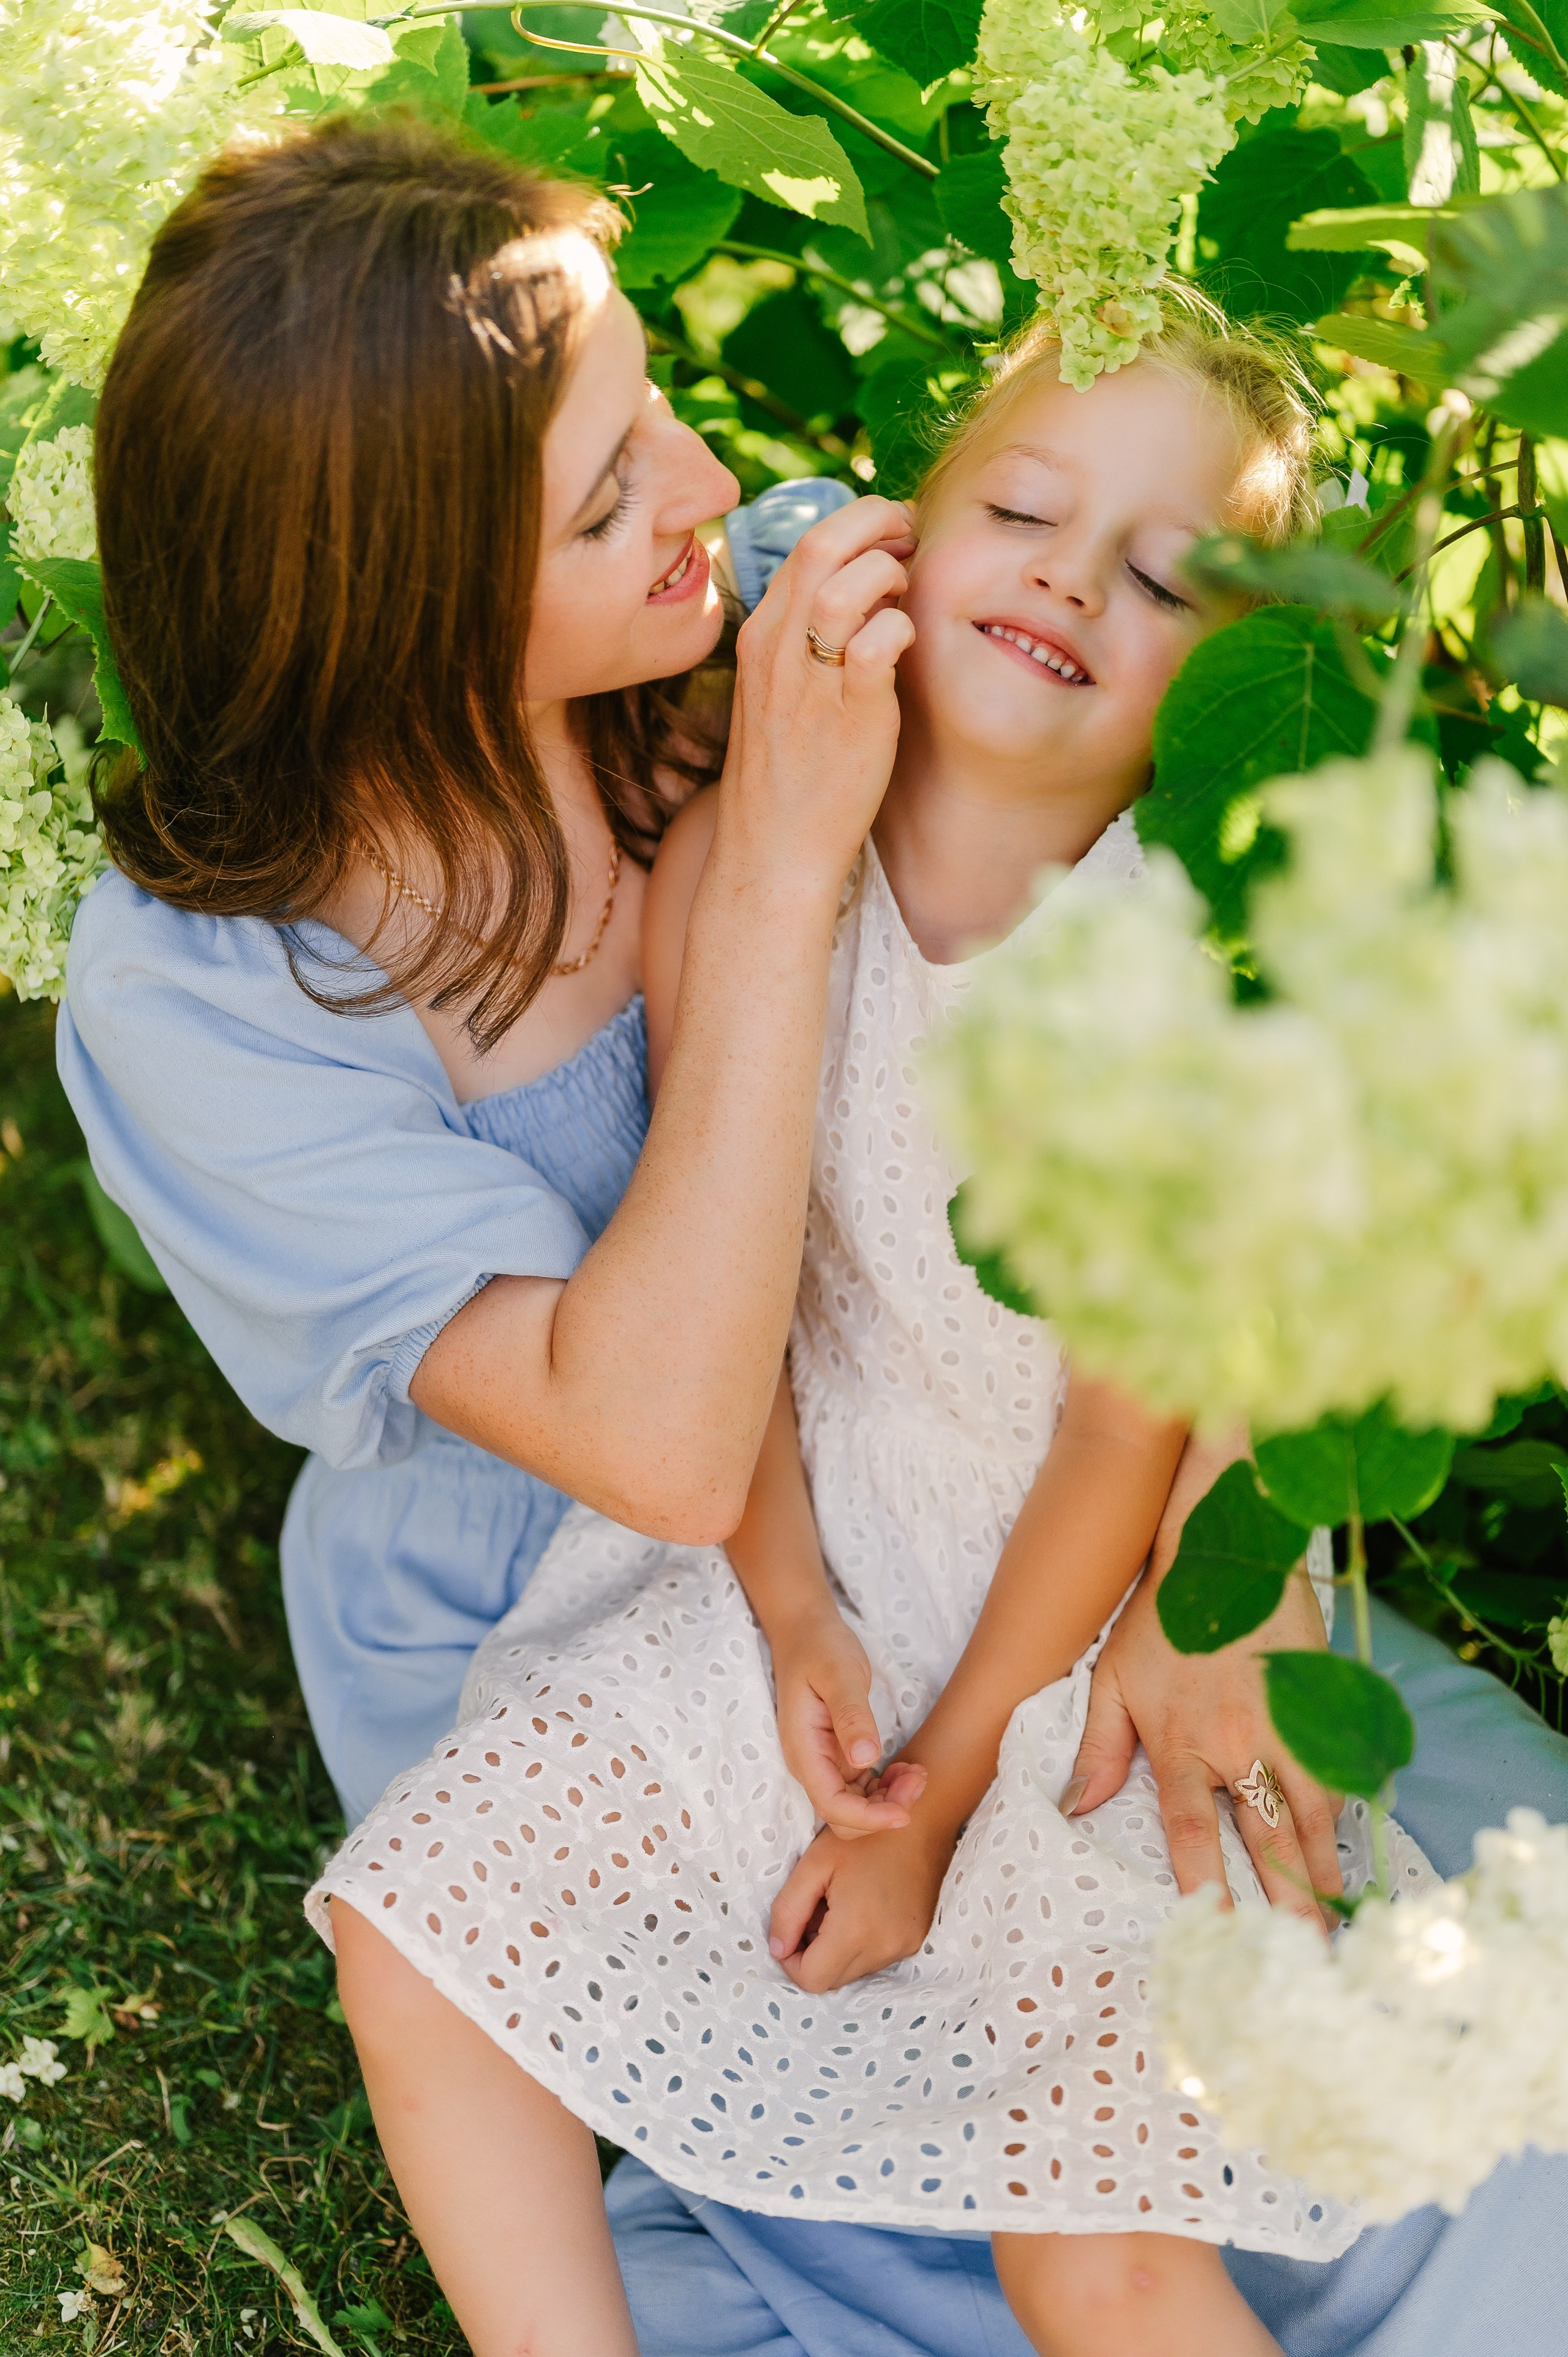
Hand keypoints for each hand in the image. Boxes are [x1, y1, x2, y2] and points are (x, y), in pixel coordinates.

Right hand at [724, 496, 916, 895]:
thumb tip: (863, 597)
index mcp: (760, 637)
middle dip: (877, 523)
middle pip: (822, 544)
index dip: (857, 523)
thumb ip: (809, 643)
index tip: (892, 534)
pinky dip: (900, 628)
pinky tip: (908, 644)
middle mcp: (777, 650)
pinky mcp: (849, 715)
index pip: (805, 546)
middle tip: (913, 535)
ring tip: (909, 593)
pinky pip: (876, 643)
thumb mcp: (779, 696)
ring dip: (889, 573)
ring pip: (846, 584)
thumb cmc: (788, 778)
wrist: (773, 852)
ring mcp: (809, 682)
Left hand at [768, 1813, 953, 1991]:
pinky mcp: (915, 1941)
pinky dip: (859, 1945)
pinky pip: (875, 1959)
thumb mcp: (814, 1864)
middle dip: (813, 1955)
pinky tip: (861, 1908)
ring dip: (836, 1951)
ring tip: (838, 1905)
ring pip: (853, 1972)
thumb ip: (787, 1910)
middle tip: (813, 1912)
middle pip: (832, 1980)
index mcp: (856, 1929)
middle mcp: (884, 1948)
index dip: (791, 1961)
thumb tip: (778, 1949)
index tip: (790, 1929)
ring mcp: (904, 1947)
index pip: (812, 1979)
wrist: (920, 1821)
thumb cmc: (863, 1837)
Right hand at [772, 1610, 926, 1837]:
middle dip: (883, 1811)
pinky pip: (861, 1789)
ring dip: (889, 1800)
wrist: (807, 1632)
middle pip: (844, 1816)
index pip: (832, 1805)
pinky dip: (886, 1787)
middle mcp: (810, 1764)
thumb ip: (851, 1716)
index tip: (905, 1814)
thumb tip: (865, 1759)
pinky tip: (905, 1769)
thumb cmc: (821, 1648)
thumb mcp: (840, 1674)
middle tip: (918, 1779)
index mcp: (804, 1749)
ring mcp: (823, 1762)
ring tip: (917, 1773)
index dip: (869, 1819)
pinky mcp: (838, 1756)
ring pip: (855, 1806)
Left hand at [1069, 1433, 1343, 1930]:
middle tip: (1303, 1954)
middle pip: (1267, 1838)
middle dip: (1287, 1902)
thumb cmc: (1160, 1618)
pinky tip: (1346, 1850)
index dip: (1208, 1887)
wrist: (1226, 1552)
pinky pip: (1341, 1774)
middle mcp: (1238, 1741)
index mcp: (1182, 1741)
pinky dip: (1344, 1815)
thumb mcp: (1111, 1677)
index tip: (1218, 1934)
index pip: (1194, 1831)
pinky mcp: (1322, 1706)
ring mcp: (1288, 1724)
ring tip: (1336, 1920)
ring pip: (1313, 1814)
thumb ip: (1098, 1746)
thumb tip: (1074, 1810)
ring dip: (1324, 1869)